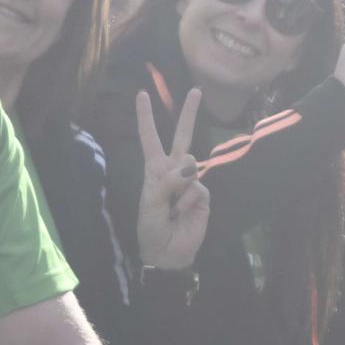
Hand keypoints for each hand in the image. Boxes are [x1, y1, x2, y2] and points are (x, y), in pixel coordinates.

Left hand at [134, 89, 211, 271]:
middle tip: (196, 90)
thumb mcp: (149, 203)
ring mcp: (191, 182)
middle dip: (188, 113)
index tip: (141, 94)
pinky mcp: (204, 196)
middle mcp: (174, 171)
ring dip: (179, 187)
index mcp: (154, 170)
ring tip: (172, 209)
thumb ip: (166, 182)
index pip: (150, 139)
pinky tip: (182, 214)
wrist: (167, 253)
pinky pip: (198, 188)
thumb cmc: (151, 228)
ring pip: (191, 164)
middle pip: (182, 137)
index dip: (146, 118)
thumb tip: (190, 167)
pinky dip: (188, 202)